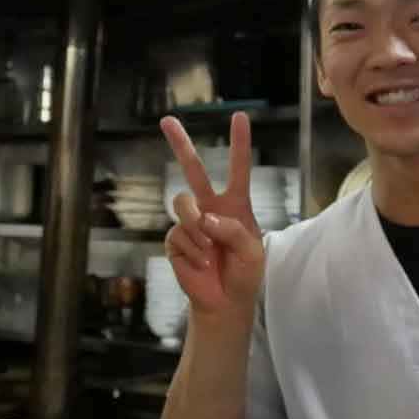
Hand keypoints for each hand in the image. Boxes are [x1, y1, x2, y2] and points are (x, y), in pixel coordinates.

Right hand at [160, 111, 265, 327]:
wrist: (225, 301)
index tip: (239, 116)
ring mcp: (191, 223)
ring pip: (182, 203)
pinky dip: (192, 251)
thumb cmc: (244, 273)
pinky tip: (201, 264)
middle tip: (166, 120)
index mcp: (235, 205)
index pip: (238, 169)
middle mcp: (210, 208)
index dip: (239, 143)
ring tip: (208, 250)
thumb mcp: (252, 250)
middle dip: (180, 144)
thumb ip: (232, 230)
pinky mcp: (176, 240)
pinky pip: (178, 234)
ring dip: (196, 227)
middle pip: (193, 170)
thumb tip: (205, 220)